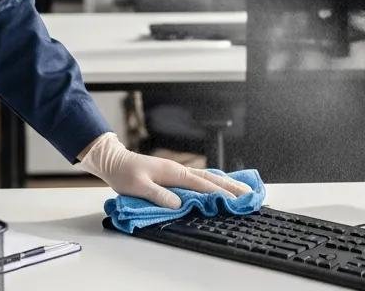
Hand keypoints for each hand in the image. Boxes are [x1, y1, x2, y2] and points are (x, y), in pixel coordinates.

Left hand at [76, 132, 250, 208]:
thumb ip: (158, 195)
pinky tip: (218, 186)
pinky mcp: (174, 175)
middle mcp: (179, 170)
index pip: (201, 184)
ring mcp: (177, 171)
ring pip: (206, 177)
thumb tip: (178, 204)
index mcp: (174, 172)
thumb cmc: (125, 173)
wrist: (115, 161)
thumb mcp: (138, 186)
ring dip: (224, 183)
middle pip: (210, 178)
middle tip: (249, 194)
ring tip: (241, 190)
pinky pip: (198, 179)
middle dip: (230, 186)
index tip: (236, 200)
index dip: (219, 192)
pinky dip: (212, 183)